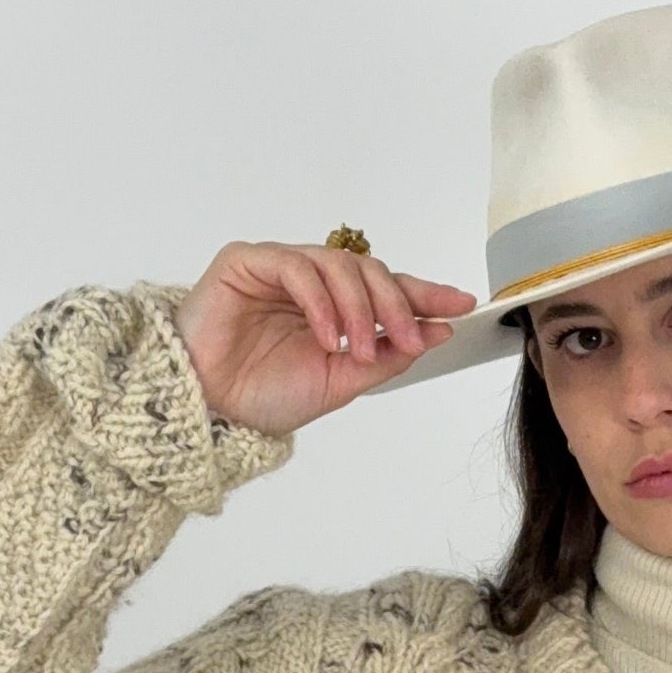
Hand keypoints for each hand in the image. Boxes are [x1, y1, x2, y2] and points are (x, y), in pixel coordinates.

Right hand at [172, 240, 478, 434]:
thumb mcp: (340, 383)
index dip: (423, 294)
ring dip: (359, 308)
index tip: (461, 305)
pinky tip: (329, 336)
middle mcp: (309, 284)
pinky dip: (320, 301)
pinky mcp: (246, 262)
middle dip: (395, 304)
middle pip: (367, 270)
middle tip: (410, 339)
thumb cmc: (263, 397)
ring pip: (337, 265)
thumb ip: (384, 357)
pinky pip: (296, 267)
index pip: (385, 290)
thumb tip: (434, 331)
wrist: (210, 410)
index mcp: (332, 309)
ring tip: (356, 348)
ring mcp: (278, 269)